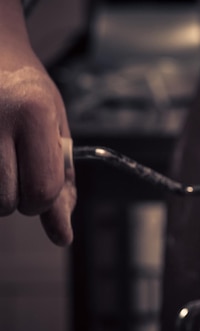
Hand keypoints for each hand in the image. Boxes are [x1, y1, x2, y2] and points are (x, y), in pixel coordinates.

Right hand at [0, 63, 75, 245]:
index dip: (43, 200)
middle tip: (13, 163)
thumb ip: (61, 184)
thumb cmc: (27, 92)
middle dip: (14, 196)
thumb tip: (62, 238)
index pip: (41, 191)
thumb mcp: (55, 131)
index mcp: (33, 115)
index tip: (40, 184)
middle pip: (4, 203)